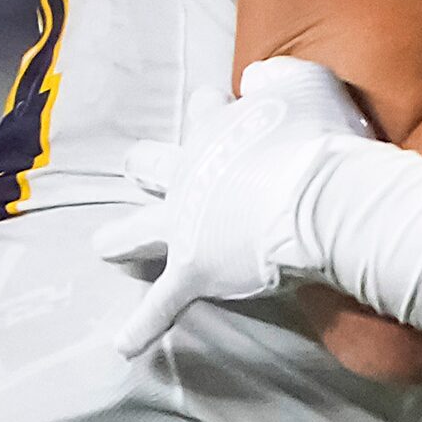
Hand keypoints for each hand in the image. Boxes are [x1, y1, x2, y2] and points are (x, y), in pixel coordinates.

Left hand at [95, 58, 377, 356]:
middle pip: (155, 165)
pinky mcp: (195, 269)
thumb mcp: (307, 83)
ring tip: (102, 245)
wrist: (319, 196)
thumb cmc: (319, 138)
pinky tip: (122, 346)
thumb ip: (276, 75)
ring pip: (140, 231)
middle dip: (146, 166)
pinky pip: (163, 304)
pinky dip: (142, 327)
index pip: (204, 107)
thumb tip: (254, 78)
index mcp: (216, 128)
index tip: (222, 102)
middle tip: (137, 166)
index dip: (212, 104)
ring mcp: (187, 225)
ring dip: (121, 238)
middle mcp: (190, 174)